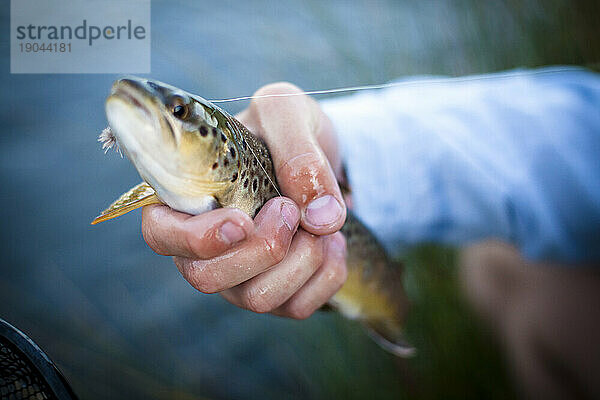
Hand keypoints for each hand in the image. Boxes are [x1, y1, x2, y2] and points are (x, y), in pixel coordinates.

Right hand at [141, 82, 347, 318]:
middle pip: (207, 278)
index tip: (242, 221)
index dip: (196, 239)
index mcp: (188, 198)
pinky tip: (333, 241)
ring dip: (302, 260)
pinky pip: (298, 306)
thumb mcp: (289, 112)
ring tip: (321, 222)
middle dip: (262, 248)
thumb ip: (298, 149)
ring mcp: (240, 275)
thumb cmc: (286, 131)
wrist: (321, 158)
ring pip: (257, 299)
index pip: (161, 235)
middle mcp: (206, 246)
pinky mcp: (277, 294)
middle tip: (290, 209)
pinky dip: (328, 273)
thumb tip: (321, 217)